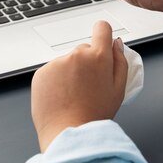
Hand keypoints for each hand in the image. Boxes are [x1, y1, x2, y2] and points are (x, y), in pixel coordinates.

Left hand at [30, 21, 127, 151]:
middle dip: (87, 62)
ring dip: (70, 72)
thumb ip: (120, 61)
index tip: (102, 39)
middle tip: (88, 86)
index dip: (103, 33)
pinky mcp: (42, 72)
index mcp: (98, 57)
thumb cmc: (95, 115)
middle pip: (84, 50)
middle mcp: (76, 55)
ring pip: (67, 62)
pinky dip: (56, 81)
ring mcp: (57, 63)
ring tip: (73, 96)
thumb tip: (117, 43)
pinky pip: (52, 71)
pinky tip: (61, 97)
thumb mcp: (119, 90)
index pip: (101, 28)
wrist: (68, 134)